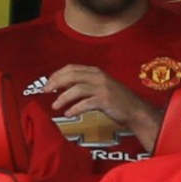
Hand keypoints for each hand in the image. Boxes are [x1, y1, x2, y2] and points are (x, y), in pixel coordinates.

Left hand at [45, 65, 161, 151]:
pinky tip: (68, 114)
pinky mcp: (105, 100)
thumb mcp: (100, 87)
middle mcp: (99, 77)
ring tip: (55, 106)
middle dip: (55, 83)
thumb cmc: (116, 100)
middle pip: (71, 75)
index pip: (72, 68)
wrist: (135, 110)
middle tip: (45, 91)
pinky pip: (85, 103)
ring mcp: (102, 88)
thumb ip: (84, 84)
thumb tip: (61, 85)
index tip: (48, 83)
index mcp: (96, 72)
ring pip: (76, 89)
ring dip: (63, 98)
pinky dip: (74, 109)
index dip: (57, 74)